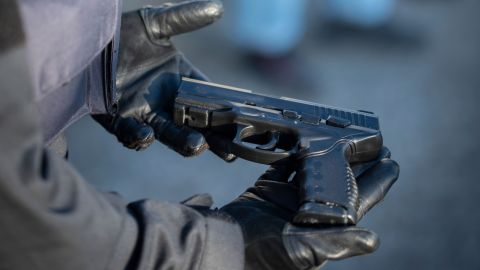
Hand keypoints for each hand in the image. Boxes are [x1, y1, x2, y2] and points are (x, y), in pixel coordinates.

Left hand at [94, 1, 222, 154]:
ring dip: (183, 141)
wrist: (84, 41)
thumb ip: (184, 18)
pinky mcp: (119, 119)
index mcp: (179, 81)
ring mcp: (143, 112)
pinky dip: (139, 137)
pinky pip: (132, 133)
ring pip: (168, 134)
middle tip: (229, 148)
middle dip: (213, 137)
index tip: (242, 120)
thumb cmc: (121, 33)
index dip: (226, 111)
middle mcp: (165, 101)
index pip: (209, 98)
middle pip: (196, 123)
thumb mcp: (155, 23)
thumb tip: (217, 8)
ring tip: (198, 145)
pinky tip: (147, 135)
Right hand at [220, 148, 398, 269]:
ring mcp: (289, 198)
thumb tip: (374, 240)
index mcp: (326, 224)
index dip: (378, 181)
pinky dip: (291, 153)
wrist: (226, 243)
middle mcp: (311, 210)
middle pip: (342, 180)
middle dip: (358, 161)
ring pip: (315, 170)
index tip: (393, 161)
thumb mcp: (307, 249)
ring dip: (328, 154)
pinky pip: (283, 166)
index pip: (360, 199)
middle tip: (373, 141)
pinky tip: (300, 139)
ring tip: (340, 135)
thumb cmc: (268, 253)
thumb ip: (338, 243)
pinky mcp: (268, 189)